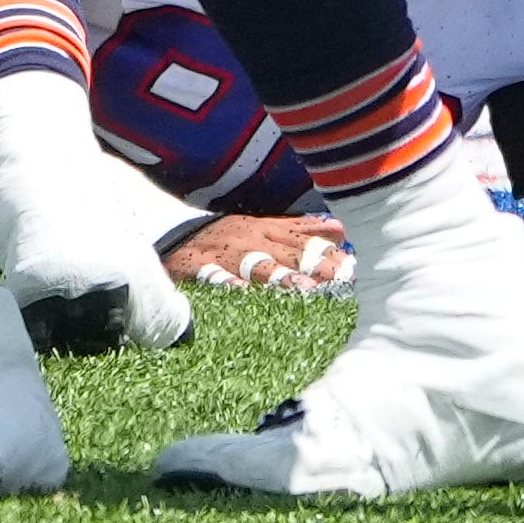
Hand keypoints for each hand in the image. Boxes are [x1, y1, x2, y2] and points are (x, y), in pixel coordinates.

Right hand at [167, 210, 348, 292]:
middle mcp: (249, 240)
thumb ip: (299, 228)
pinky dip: (229, 285)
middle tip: (340, 279)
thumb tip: (339, 228)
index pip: (303, 241)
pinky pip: (214, 277)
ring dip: (281, 278)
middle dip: (314, 267)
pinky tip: (245, 296)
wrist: (170, 233)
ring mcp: (224, 253)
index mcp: (265, 229)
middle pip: (287, 254)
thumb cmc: (225, 236)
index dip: (327, 254)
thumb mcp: (262, 226)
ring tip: (304, 291)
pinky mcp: (197, 266)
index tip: (352, 267)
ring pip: (256, 266)